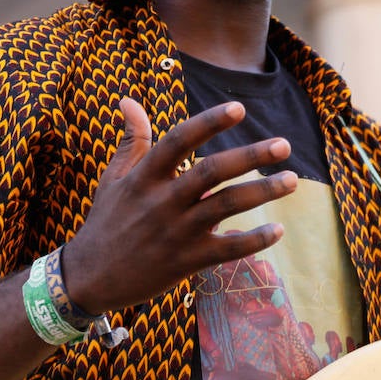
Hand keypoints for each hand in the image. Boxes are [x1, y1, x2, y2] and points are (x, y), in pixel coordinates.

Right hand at [59, 97, 296, 313]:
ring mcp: (175, 233)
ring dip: (262, 193)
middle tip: (283, 145)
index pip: (178, 140)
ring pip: (225, 207)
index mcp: (144, 177)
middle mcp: (161, 201)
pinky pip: (226, 250)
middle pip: (210, 172)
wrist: (88, 279)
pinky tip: (277, 230)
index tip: (239, 108)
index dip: (209, 123)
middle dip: (250, 157)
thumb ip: (131, 140)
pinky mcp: (185, 262)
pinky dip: (253, 241)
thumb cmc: (104, 222)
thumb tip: (128, 100)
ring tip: (292, 180)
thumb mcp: (112, 178)